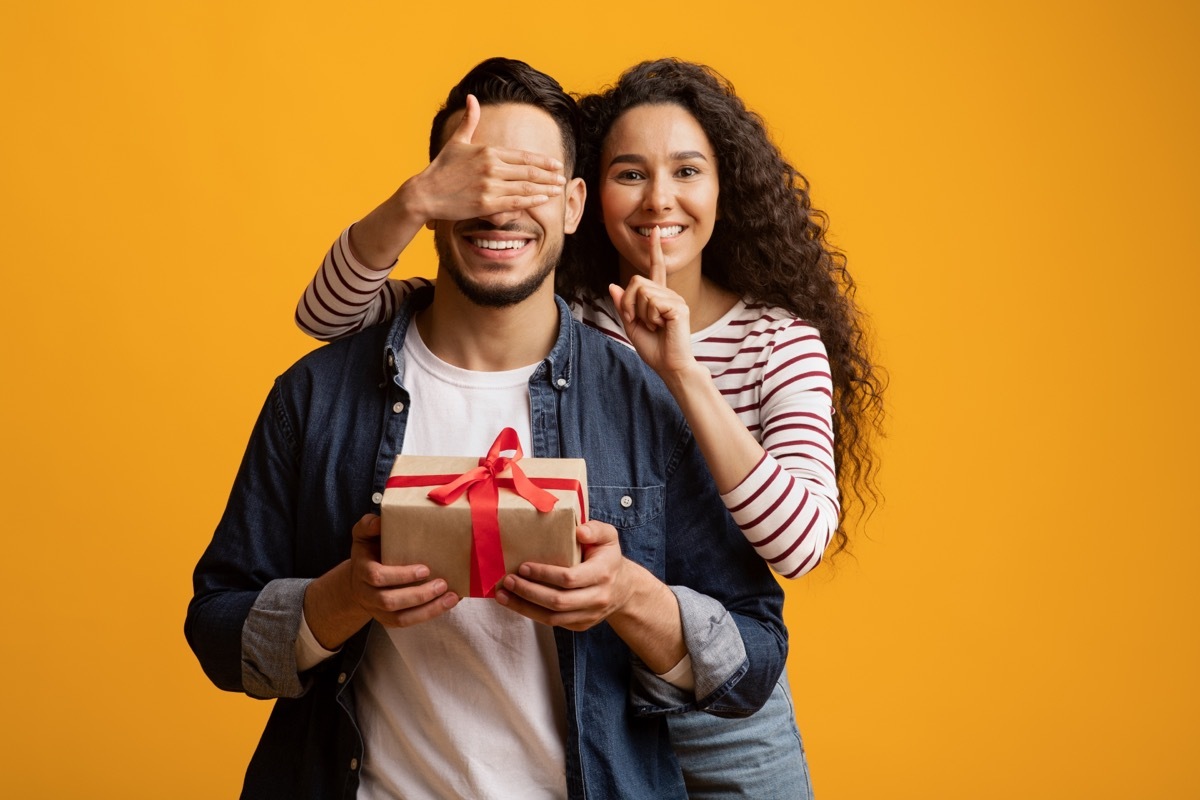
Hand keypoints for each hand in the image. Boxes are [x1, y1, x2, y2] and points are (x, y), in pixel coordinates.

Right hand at [346, 514, 459, 627]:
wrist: (356, 582)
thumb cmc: (367, 553)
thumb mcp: (363, 536)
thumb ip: (368, 525)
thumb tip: (380, 521)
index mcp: (362, 571)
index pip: (377, 577)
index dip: (401, 575)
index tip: (425, 569)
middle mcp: (367, 594)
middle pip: (389, 601)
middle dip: (418, 595)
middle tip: (442, 584)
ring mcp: (377, 610)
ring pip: (400, 618)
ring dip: (428, 609)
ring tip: (451, 597)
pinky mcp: (388, 620)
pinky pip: (407, 623)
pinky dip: (428, 615)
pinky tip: (446, 604)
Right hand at [404, 94, 566, 222]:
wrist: (425, 193)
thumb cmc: (441, 168)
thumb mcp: (457, 141)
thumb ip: (469, 120)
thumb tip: (472, 98)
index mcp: (488, 151)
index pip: (523, 156)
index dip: (543, 161)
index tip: (555, 164)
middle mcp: (491, 167)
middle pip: (529, 171)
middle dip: (549, 174)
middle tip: (562, 177)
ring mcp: (489, 186)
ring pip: (525, 186)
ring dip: (545, 188)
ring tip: (558, 189)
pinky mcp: (486, 204)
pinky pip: (515, 201)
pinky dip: (532, 200)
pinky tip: (543, 199)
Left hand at [494, 521, 632, 630]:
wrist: (624, 588)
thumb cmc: (608, 557)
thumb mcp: (609, 537)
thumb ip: (596, 529)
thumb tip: (579, 531)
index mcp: (603, 574)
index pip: (569, 578)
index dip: (544, 574)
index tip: (523, 566)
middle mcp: (598, 598)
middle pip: (558, 601)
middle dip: (529, 592)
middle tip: (509, 580)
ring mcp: (589, 615)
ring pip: (553, 618)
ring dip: (524, 607)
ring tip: (503, 596)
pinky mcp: (580, 625)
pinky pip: (553, 623)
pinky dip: (532, 614)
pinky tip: (516, 603)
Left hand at [608, 226, 697, 378]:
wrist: (669, 366)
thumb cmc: (654, 349)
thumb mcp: (631, 326)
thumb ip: (623, 306)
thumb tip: (613, 286)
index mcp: (660, 297)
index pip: (656, 269)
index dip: (655, 250)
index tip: (655, 232)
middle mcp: (669, 294)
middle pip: (636, 282)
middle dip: (629, 304)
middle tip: (639, 322)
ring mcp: (675, 299)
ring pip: (642, 292)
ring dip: (640, 313)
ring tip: (654, 326)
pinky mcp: (678, 306)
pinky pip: (651, 302)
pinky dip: (649, 317)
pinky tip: (661, 326)